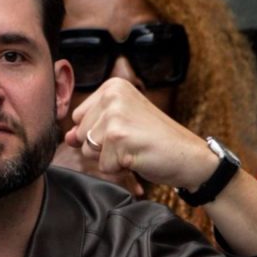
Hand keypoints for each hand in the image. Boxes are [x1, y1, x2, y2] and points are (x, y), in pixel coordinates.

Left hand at [66, 79, 256, 255]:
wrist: (188, 156)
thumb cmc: (155, 141)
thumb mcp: (121, 126)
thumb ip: (91, 128)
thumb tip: (67, 138)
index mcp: (113, 87)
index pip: (78, 118)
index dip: (97, 133)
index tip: (125, 131)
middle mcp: (112, 95)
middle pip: (81, 135)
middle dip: (102, 148)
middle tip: (132, 142)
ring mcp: (115, 116)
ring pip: (89, 151)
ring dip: (110, 159)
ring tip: (134, 149)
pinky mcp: (119, 138)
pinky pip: (103, 165)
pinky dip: (120, 169)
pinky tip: (139, 157)